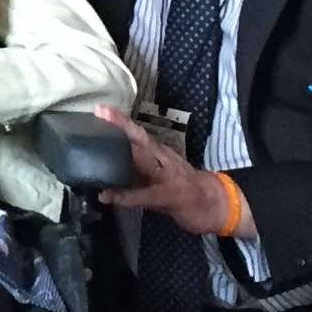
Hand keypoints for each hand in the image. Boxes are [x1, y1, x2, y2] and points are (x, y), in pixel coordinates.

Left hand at [93, 105, 255, 237]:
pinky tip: (107, 196)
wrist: (212, 203)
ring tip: (99, 151)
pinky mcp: (169, 195)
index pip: (139, 133)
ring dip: (122, 154)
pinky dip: (125, 196)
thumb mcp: (160, 171)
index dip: (121, 120)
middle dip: (121, 125)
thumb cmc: (182, 186)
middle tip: (100, 111)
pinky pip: (144, 195)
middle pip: (141, 139)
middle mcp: (164, 159)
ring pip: (144, 161)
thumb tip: (112, 157)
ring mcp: (168, 176)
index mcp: (160, 153)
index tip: (101, 108)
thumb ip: (140, 164)